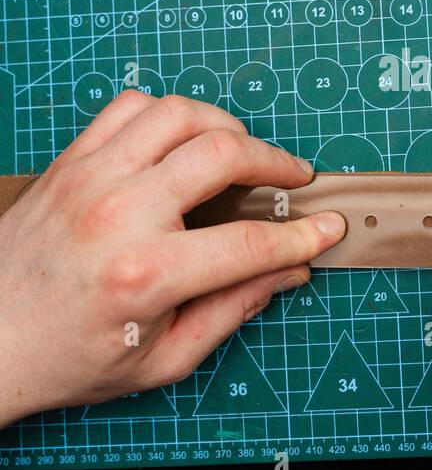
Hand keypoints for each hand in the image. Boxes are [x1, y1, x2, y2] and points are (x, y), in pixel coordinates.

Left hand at [0, 92, 344, 425]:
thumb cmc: (68, 360)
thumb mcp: (162, 361)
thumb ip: (231, 311)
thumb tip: (287, 272)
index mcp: (146, 275)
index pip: (249, 243)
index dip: (300, 235)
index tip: (327, 226)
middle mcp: (118, 215)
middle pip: (222, 153)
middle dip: (275, 161)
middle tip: (293, 178)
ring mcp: (90, 179)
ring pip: (178, 114)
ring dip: (224, 126)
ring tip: (241, 154)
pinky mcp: (69, 162)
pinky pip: (128, 108)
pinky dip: (167, 115)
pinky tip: (181, 143)